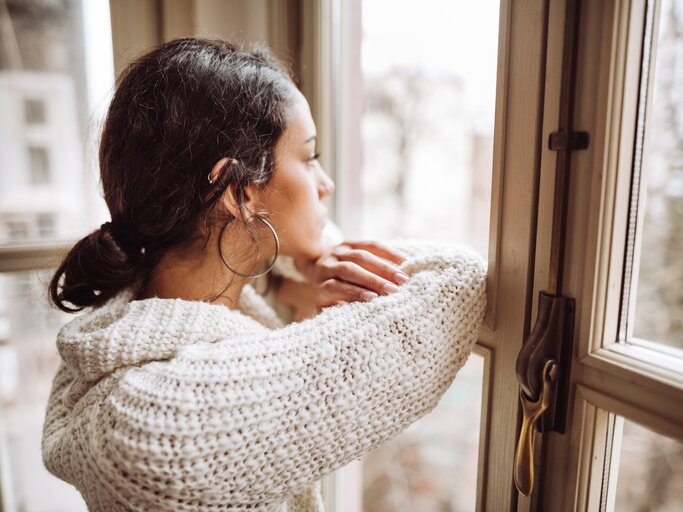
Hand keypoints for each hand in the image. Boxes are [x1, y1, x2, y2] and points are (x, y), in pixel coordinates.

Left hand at [292, 240, 410, 307]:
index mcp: (320, 284)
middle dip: (373, 280)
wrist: (314, 267)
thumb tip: (361, 318)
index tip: (373, 298)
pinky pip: (371, 244)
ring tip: (402, 278)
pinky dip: (389, 252)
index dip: (354, 292)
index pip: (335, 287)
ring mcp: (338, 251)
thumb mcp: (326, 307)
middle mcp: (327, 265)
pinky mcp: (350, 242)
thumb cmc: (326, 295)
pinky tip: (404, 261)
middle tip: (394, 290)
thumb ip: (339, 311)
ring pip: (361, 256)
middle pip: (349, 270)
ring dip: (384, 267)